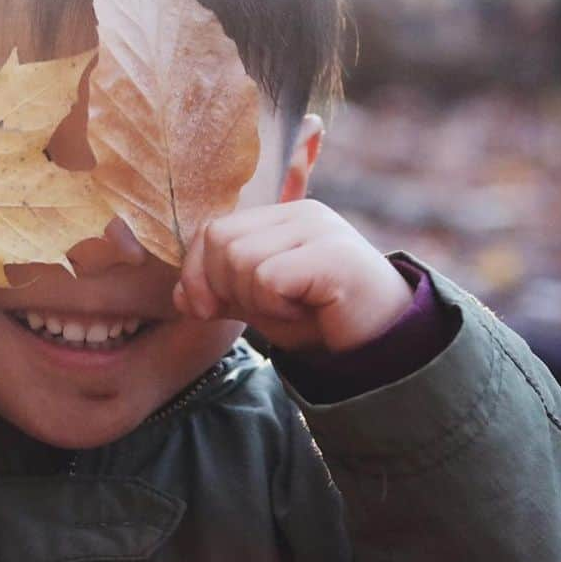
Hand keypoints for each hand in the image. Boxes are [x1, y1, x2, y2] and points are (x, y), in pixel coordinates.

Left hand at [173, 199, 413, 353]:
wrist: (381, 348)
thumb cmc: (320, 321)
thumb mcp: (261, 303)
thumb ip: (222, 291)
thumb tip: (179, 296)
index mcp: (281, 216)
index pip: (213, 230)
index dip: (196, 272)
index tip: (203, 309)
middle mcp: (300, 213)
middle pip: (221, 242)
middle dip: (225, 289)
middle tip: (265, 310)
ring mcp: (319, 229)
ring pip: (241, 261)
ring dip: (257, 301)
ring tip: (292, 309)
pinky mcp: (332, 254)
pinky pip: (269, 278)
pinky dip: (276, 307)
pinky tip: (306, 312)